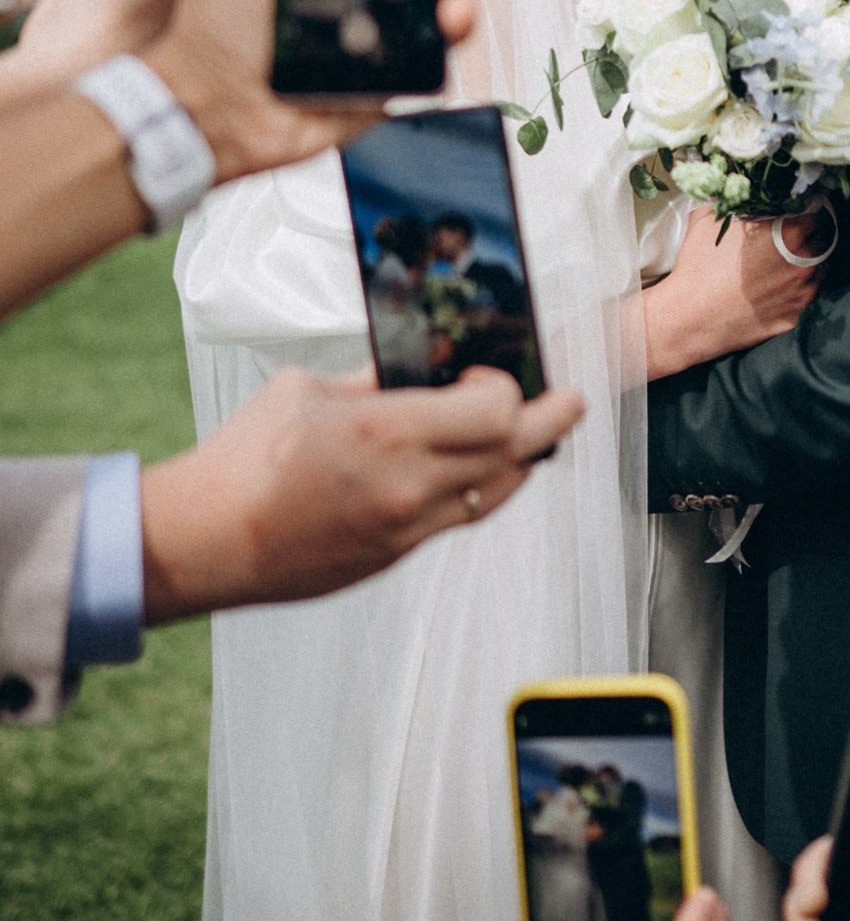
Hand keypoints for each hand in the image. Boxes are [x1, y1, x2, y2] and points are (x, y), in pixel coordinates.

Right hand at [139, 365, 580, 620]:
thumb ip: (379, 379)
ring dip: (524, 459)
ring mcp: (407, 528)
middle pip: (517, 452)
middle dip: (552, 419)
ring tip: (534, 432)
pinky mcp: (396, 556)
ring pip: (499, 492)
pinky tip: (483, 467)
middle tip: (571, 400)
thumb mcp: (312, 389)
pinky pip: (463, 519)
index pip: (497, 409)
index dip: (510, 384)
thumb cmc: (247, 458)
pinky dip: (485, 488)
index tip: (492, 369)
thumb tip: (425, 364)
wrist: (208, 540)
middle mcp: (409, 485)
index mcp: (387, 432)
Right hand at [641, 207, 819, 379]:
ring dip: (809, 264)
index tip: (803, 209)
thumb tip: (736, 186)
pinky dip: (799, 290)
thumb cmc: (699, 266)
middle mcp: (804, 264)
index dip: (810, 208)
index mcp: (789, 234)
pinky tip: (780, 287)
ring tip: (788, 262)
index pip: (818, 213)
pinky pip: (806, 298)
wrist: (691, 318)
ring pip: (819, 271)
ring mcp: (802, 294)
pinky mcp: (794, 317)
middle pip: (824, 241)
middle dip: (812, 235)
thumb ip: (732, 200)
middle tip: (796, 234)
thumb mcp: (709, 220)